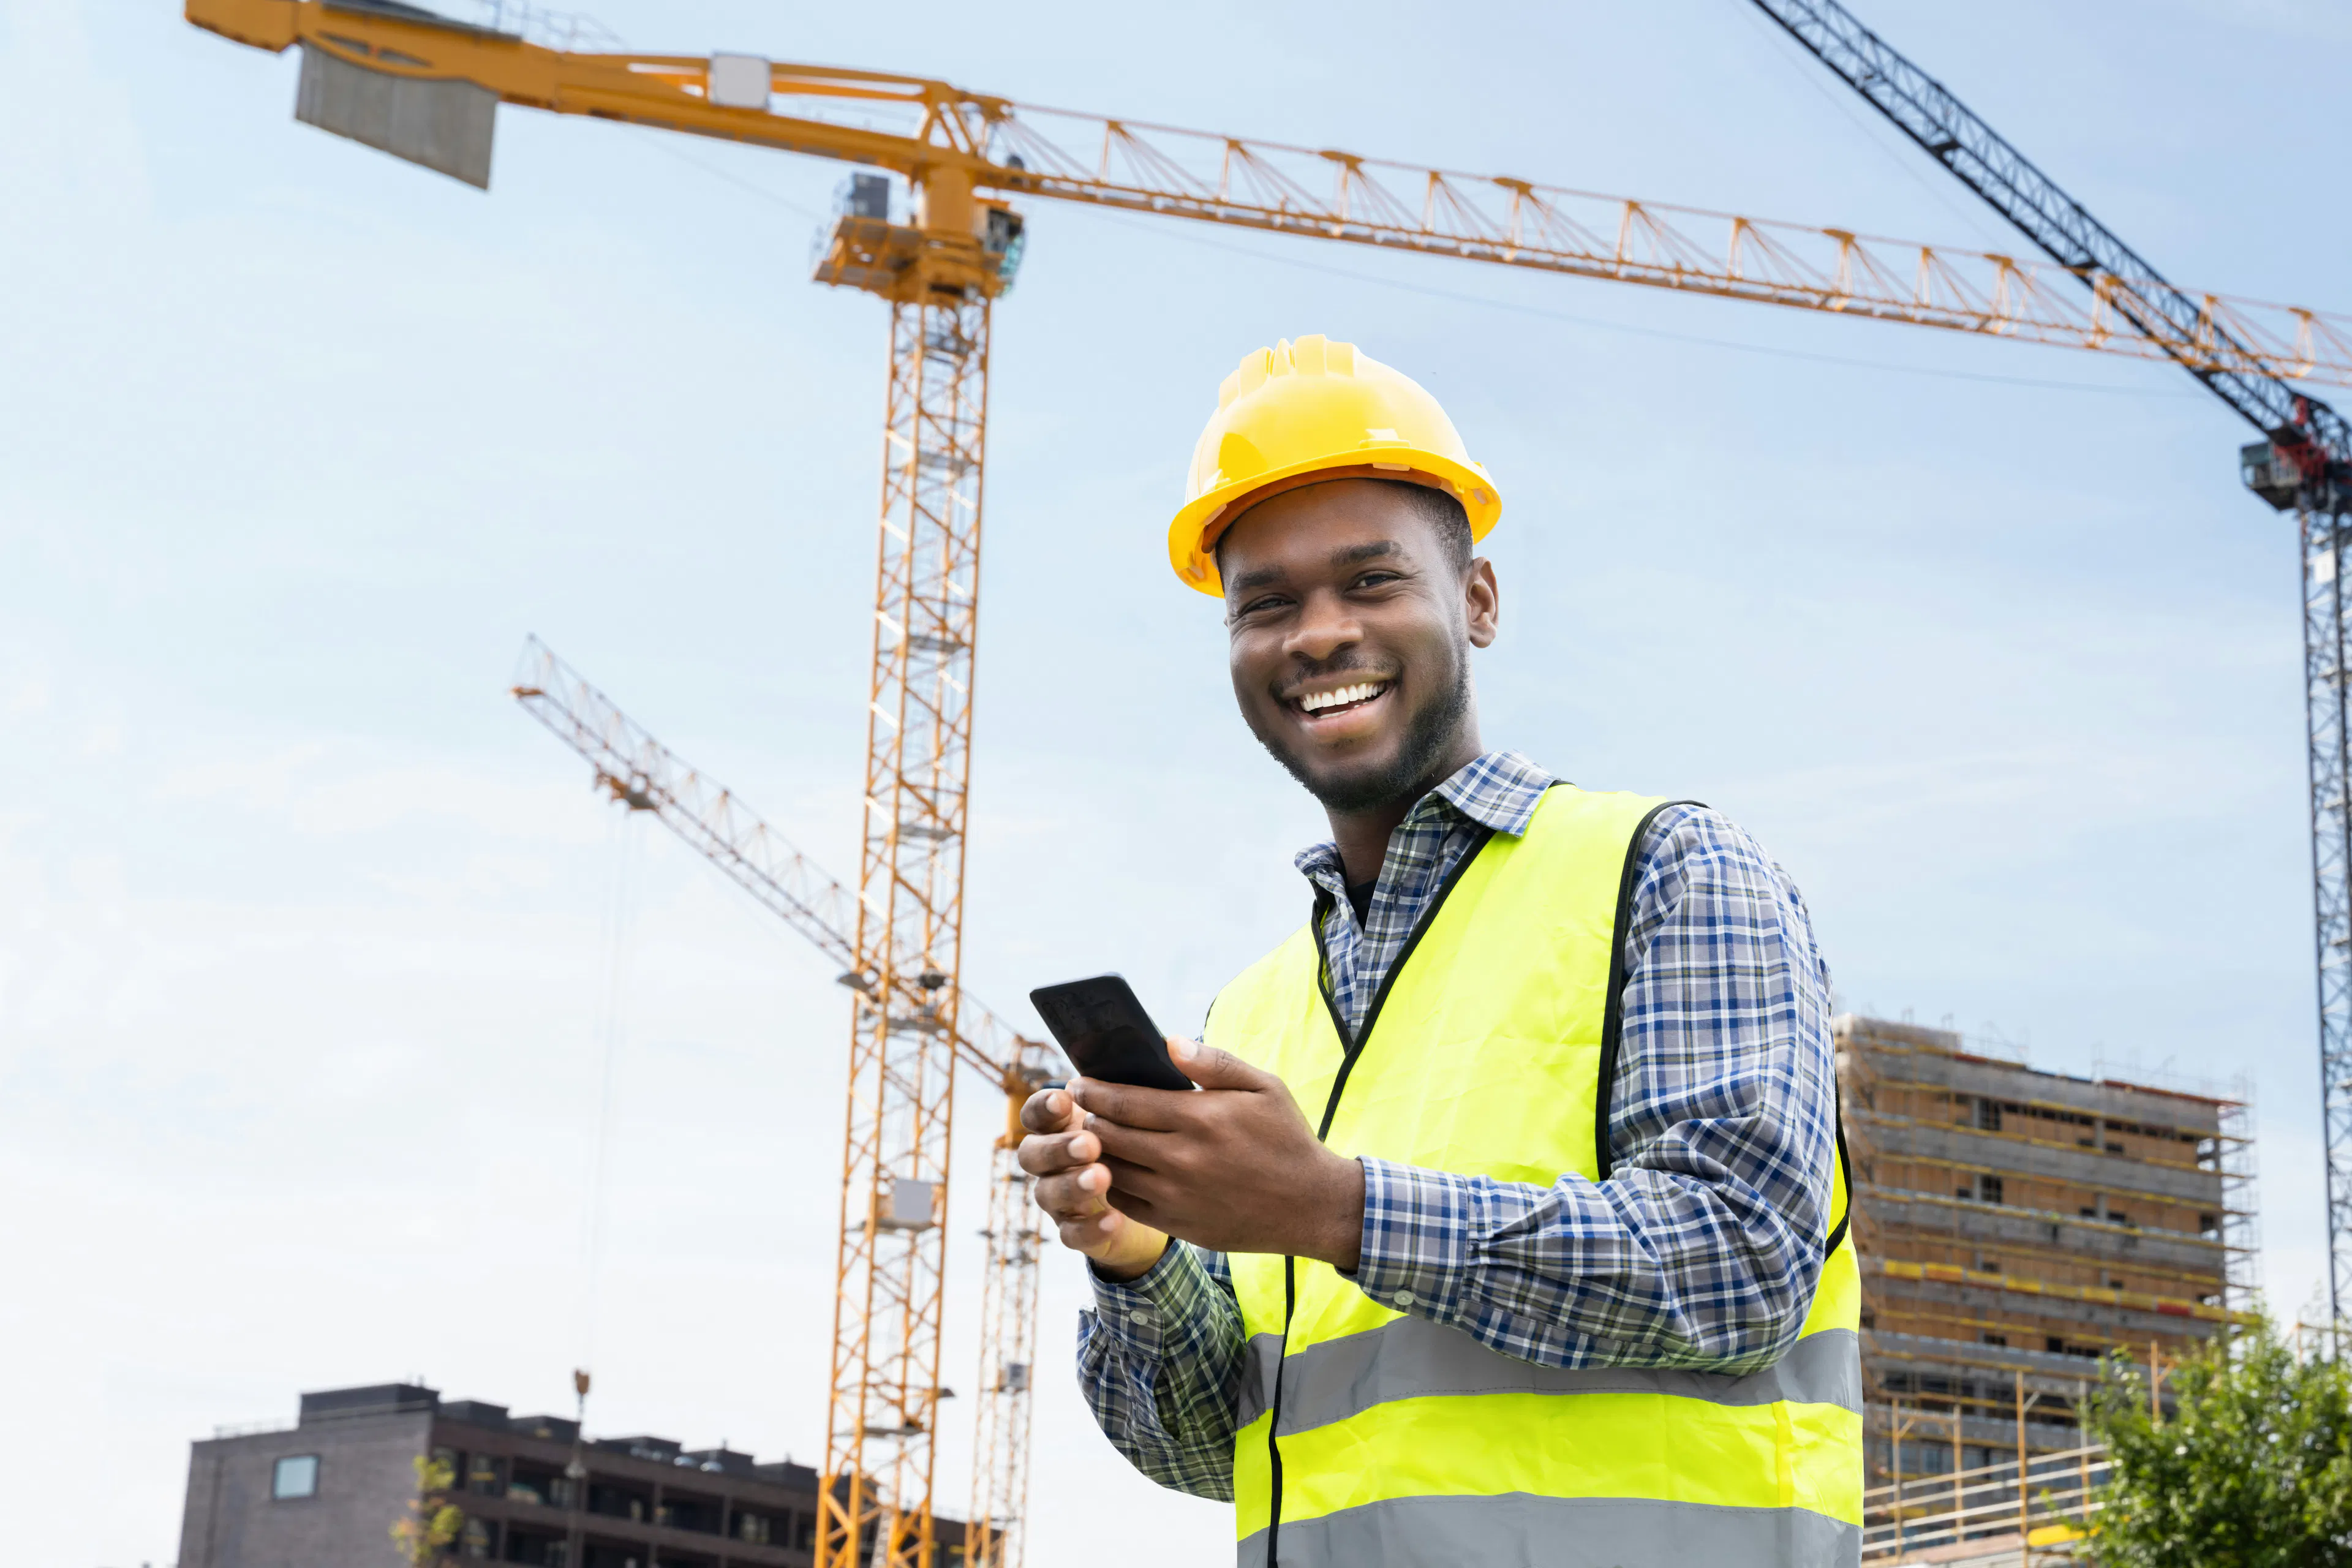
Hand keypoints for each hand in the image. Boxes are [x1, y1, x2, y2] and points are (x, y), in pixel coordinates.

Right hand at [1018, 1084, 1168, 1280]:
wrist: (1172, 1198)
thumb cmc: (1162, 1139)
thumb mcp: (1167, 1110)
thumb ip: (1166, 1080)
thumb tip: (1174, 1044)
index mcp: (1066, 1124)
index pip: (1039, 1111)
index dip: (1044, 1105)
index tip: (1066, 1098)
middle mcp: (1054, 1159)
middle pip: (1032, 1153)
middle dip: (1058, 1147)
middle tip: (1090, 1143)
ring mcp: (1062, 1197)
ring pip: (1046, 1193)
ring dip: (1070, 1185)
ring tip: (1102, 1177)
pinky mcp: (1079, 1230)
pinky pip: (1072, 1234)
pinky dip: (1088, 1228)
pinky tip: (1113, 1219)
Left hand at [1073, 1037, 1364, 1268]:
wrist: (1311, 1205)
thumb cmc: (1287, 1139)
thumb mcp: (1265, 1087)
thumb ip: (1215, 1063)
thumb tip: (1169, 1042)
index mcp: (1200, 1117)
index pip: (1125, 1100)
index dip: (1094, 1089)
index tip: (1080, 1082)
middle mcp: (1182, 1158)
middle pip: (1109, 1134)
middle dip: (1086, 1116)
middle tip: (1077, 1105)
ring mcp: (1176, 1195)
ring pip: (1111, 1169)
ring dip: (1093, 1150)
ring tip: (1090, 1135)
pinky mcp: (1177, 1223)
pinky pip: (1126, 1202)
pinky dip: (1110, 1184)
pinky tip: (1110, 1169)